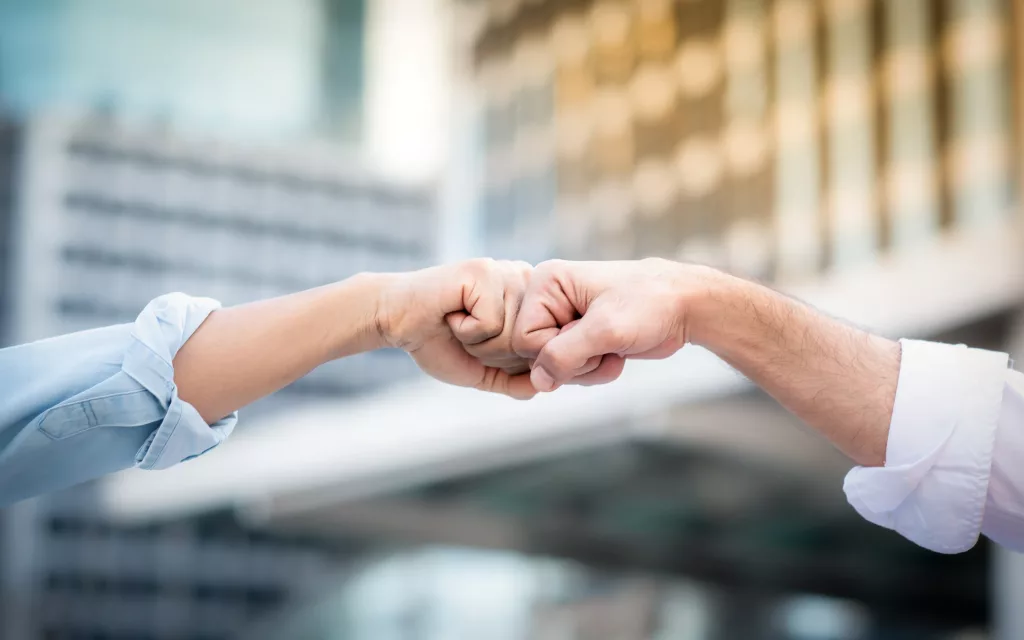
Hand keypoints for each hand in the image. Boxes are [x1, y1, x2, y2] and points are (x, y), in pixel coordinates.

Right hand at [377, 258, 535, 398]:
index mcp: (530, 300)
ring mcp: (506, 273)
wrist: (396, 322)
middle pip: (531, 343)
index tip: (480, 341)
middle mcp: (524, 280)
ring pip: (514, 334)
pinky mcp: (484, 273)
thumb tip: (543, 386)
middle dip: (493, 352)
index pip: (543, 347)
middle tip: (466, 332)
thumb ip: (515, 381)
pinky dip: (466, 330)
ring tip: (458, 322)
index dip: (507, 359)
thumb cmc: (439, 342)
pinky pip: (491, 322)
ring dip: (479, 342)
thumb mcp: (484, 370)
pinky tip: (452, 314)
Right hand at [513, 258, 719, 391]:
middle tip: (605, 345)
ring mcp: (562, 318)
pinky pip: (570, 369)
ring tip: (613, 348)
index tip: (590, 338)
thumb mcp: (605, 330)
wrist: (685, 306)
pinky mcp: (578, 335)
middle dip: (575, 362)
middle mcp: (548, 298)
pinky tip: (616, 354)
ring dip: (588, 368)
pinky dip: (594, 370)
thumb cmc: (650, 305)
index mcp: (546, 283)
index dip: (556, 351)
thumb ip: (564, 355)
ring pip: (554, 367)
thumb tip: (538, 381)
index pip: (524, 338)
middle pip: (537, 355)